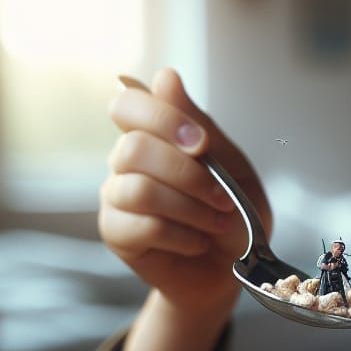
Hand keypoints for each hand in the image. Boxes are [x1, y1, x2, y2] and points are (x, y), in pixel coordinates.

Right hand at [99, 68, 271, 317]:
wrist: (232, 273)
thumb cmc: (234, 218)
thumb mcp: (234, 169)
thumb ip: (201, 127)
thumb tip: (165, 76)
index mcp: (156, 135)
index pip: (128, 102)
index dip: (162, 117)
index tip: (201, 143)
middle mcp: (128, 160)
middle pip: (133, 147)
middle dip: (188, 174)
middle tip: (223, 197)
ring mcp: (117, 196)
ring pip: (138, 189)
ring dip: (190, 209)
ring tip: (217, 223)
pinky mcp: (116, 233)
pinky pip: (142, 226)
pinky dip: (183, 236)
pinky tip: (198, 243)